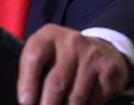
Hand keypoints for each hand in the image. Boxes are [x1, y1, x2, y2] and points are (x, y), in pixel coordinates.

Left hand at [17, 24, 133, 104]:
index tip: (25, 103)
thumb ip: (33, 72)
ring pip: (75, 98)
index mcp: (49, 35)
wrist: (102, 50)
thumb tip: (27, 101)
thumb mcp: (46, 54)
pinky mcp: (108, 71)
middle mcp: (72, 42)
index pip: (34, 58)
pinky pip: (93, 102)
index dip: (27, 83)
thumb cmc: (63, 57)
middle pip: (56, 83)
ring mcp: (92, 56)